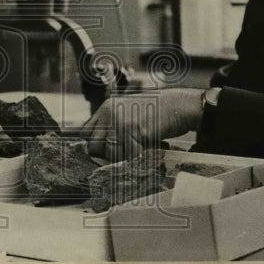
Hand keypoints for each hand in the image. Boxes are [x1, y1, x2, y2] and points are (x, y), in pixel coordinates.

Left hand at [75, 88, 205, 160]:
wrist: (178, 105)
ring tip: (137, 150)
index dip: (92, 146)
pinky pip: (128, 156)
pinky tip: (146, 148)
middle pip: (93, 146)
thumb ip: (112, 126)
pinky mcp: (134, 132)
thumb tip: (99, 149)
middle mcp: (109, 114)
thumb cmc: (156, 112)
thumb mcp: (128, 112)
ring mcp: (120, 123)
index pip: (85, 132)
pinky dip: (136, 158)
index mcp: (106, 108)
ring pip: (109, 154)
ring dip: (122, 157)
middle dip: (105, 155)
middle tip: (122, 154)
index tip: (100, 155)